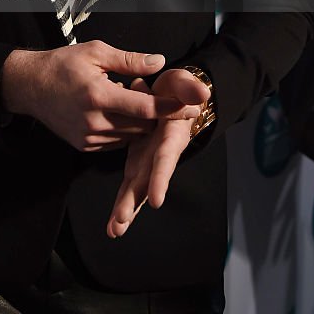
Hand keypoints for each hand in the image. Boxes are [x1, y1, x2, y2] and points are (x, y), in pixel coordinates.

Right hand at [1, 42, 201, 151]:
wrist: (30, 86)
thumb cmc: (62, 64)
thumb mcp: (95, 52)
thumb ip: (129, 60)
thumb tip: (159, 62)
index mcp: (98, 96)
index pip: (144, 108)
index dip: (170, 108)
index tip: (191, 106)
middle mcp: (94, 122)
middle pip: (142, 125)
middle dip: (158, 115)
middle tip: (169, 101)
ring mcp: (89, 138)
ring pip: (131, 136)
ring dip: (141, 122)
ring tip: (141, 103)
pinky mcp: (85, 146)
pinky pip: (116, 142)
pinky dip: (125, 129)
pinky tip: (122, 112)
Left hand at [106, 68, 210, 236]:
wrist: (170, 96)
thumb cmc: (177, 90)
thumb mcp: (183, 82)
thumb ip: (189, 87)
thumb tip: (201, 93)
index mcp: (171, 137)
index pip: (165, 159)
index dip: (160, 178)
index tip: (155, 199)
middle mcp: (160, 155)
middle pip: (148, 182)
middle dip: (135, 202)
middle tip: (122, 220)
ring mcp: (148, 162)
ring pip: (136, 190)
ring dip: (126, 209)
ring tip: (115, 230)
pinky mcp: (136, 164)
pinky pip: (128, 186)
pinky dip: (121, 205)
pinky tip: (112, 227)